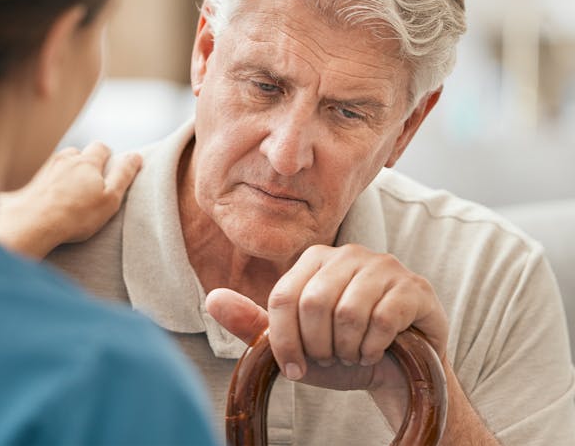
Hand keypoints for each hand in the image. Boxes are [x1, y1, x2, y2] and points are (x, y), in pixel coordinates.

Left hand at [0, 142, 141, 258]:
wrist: (33, 224)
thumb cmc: (76, 215)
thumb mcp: (110, 198)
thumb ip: (124, 175)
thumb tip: (136, 156)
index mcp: (87, 162)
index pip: (101, 147)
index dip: (108, 157)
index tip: (110, 171)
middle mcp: (65, 159)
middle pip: (80, 153)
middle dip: (87, 163)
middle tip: (92, 185)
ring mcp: (46, 170)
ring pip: (62, 163)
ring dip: (68, 172)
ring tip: (72, 193)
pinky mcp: (32, 182)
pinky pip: (47, 177)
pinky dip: (53, 184)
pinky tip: (55, 200)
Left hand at [206, 243, 448, 427]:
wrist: (397, 371)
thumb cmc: (341, 352)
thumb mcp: (294, 344)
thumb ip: (253, 324)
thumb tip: (211, 300)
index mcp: (314, 259)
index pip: (282, 297)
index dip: (284, 341)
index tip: (295, 367)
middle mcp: (349, 253)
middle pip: (313, 304)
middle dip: (318, 346)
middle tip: (330, 358)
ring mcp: (384, 266)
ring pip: (348, 313)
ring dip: (347, 350)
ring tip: (352, 354)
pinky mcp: (414, 287)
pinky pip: (382, 320)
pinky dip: (373, 349)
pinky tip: (376, 351)